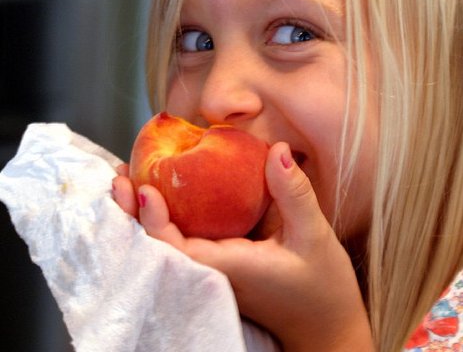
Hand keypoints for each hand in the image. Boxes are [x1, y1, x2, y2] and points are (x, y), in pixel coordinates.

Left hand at [112, 142, 372, 350]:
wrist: (326, 330)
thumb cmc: (324, 289)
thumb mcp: (315, 236)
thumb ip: (294, 193)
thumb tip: (277, 149)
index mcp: (230, 269)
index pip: (178, 248)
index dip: (154, 221)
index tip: (142, 189)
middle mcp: (213, 275)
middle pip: (161, 246)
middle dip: (134, 214)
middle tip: (119, 176)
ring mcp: (214, 275)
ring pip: (169, 246)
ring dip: (146, 216)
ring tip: (129, 181)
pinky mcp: (220, 271)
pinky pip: (185, 245)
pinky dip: (169, 220)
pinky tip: (167, 198)